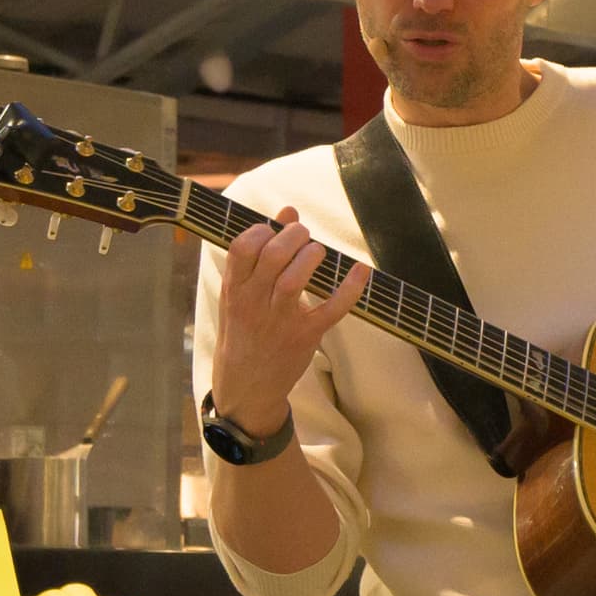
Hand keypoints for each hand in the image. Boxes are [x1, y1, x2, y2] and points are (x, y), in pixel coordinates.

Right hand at [208, 207, 367, 436]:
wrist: (247, 385)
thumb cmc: (244, 329)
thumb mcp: (241, 292)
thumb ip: (261, 252)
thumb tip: (288, 210)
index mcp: (234, 290)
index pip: (243, 247)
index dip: (263, 229)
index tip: (274, 230)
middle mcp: (254, 303)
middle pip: (273, 257)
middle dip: (293, 235)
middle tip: (303, 235)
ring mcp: (280, 321)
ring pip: (295, 280)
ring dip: (312, 256)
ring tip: (317, 253)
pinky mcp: (306, 336)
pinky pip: (332, 309)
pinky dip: (351, 288)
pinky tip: (361, 270)